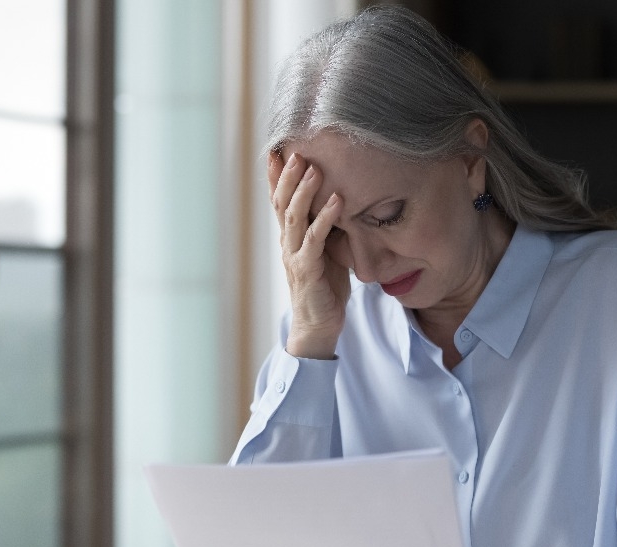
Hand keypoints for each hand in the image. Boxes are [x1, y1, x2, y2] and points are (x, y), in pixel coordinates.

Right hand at [268, 151, 350, 358]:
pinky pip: (315, 239)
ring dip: (303, 191)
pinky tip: (338, 200)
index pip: (279, 201)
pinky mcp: (307, 270)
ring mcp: (294, 256)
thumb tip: (340, 199)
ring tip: (313, 168)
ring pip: (294, 217)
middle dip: (286, 176)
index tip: (277, 151)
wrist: (318, 325)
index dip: (276, 177)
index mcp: (290, 237)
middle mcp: (287, 243)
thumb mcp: (325, 251)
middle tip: (295, 151)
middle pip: (282, 203)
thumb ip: (326, 228)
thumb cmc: (325, 287)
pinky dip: (326, 218)